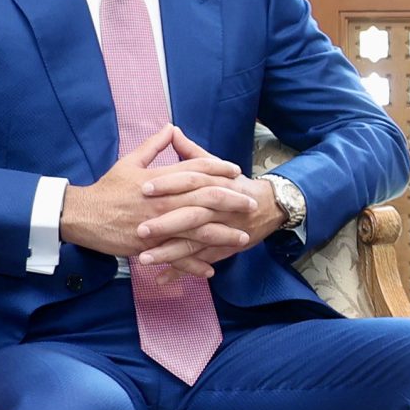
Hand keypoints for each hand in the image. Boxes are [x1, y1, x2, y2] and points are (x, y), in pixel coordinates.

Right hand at [59, 125, 258, 278]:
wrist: (82, 215)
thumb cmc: (107, 188)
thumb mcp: (129, 162)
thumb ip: (153, 146)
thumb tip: (170, 128)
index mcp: (160, 179)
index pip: (197, 170)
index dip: (219, 168)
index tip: (236, 171)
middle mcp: (164, 200)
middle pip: (206, 197)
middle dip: (232, 200)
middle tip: (250, 203)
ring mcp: (159, 224)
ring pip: (198, 229)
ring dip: (223, 233)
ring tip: (241, 237)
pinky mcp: (151, 245)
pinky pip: (178, 257)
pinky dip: (195, 264)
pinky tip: (211, 268)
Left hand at [135, 128, 282, 276]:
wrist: (270, 206)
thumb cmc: (237, 185)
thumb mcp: (216, 166)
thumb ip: (192, 152)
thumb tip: (172, 130)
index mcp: (214, 184)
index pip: (190, 181)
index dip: (168, 184)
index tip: (144, 187)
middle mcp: (218, 208)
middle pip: (192, 215)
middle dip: (166, 224)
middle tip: (140, 229)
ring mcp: (221, 231)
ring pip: (195, 243)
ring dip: (170, 253)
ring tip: (144, 258)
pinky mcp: (223, 249)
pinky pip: (201, 262)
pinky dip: (182, 271)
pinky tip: (161, 278)